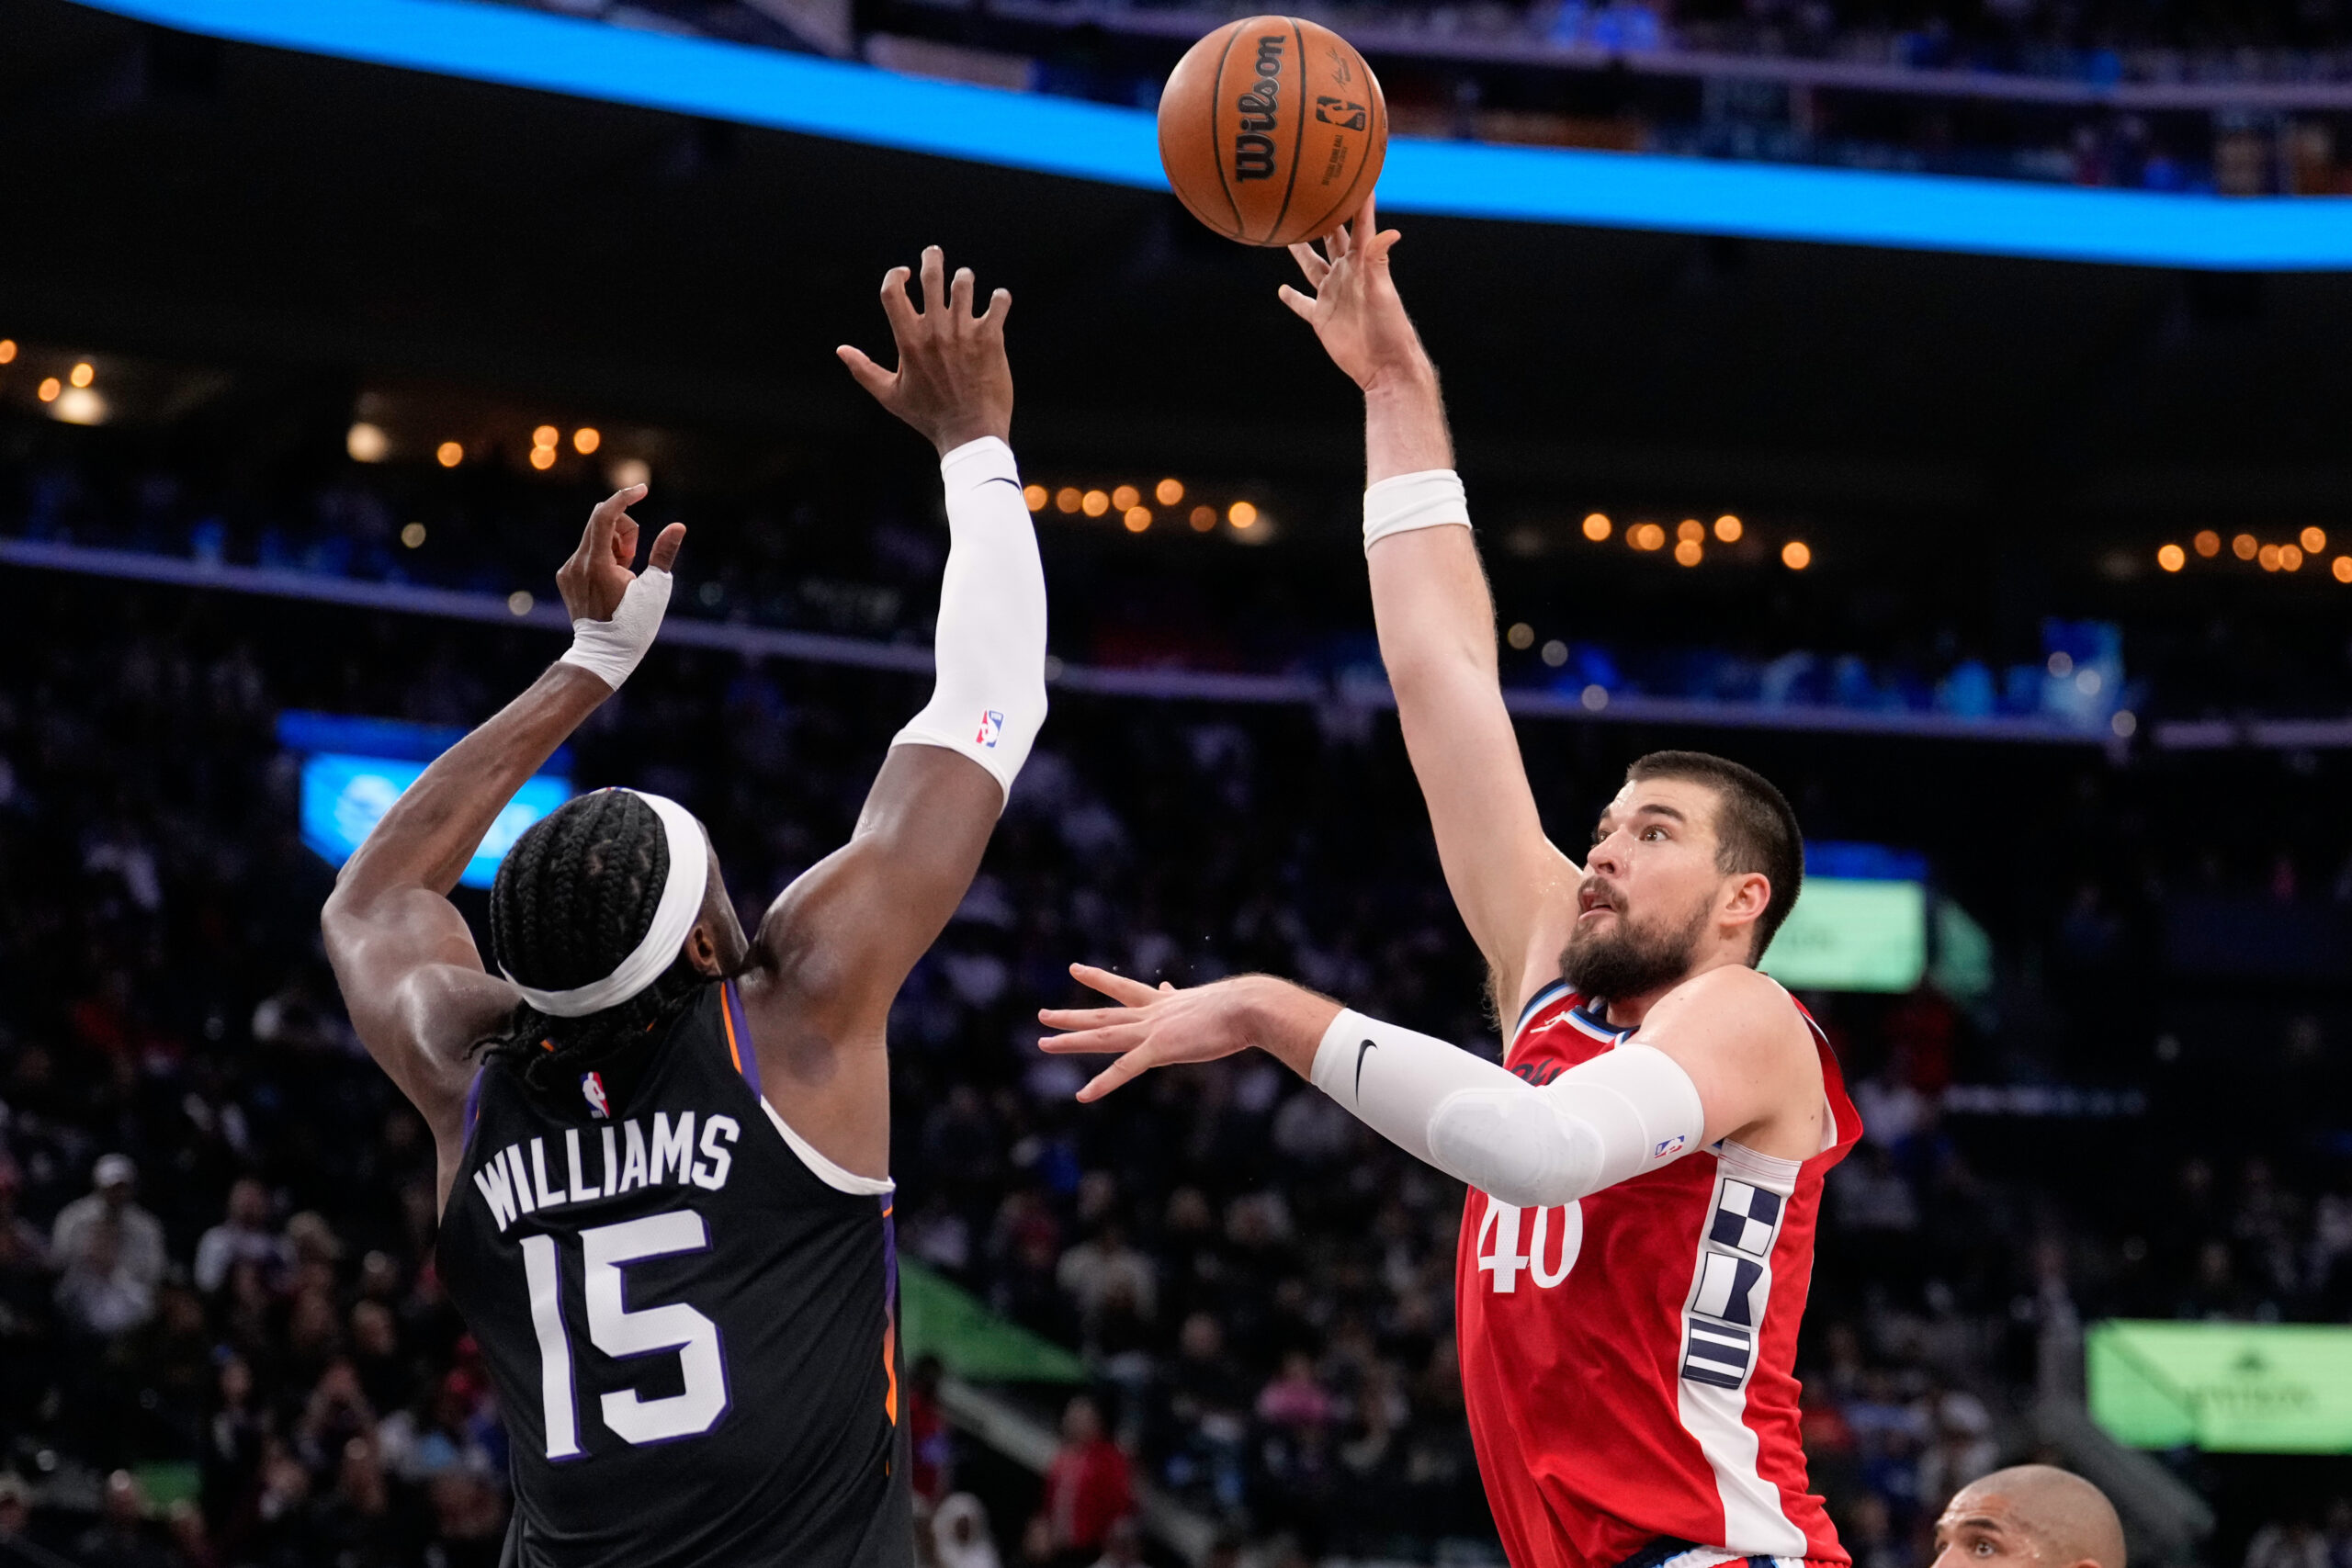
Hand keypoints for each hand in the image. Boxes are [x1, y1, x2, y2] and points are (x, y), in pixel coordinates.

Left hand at [555, 485, 685, 623]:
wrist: (604, 653)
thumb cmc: (634, 624)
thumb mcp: (655, 589)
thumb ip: (664, 554)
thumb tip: (678, 527)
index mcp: (597, 565)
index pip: (605, 515)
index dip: (624, 497)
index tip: (642, 489)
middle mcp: (576, 563)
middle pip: (602, 522)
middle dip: (626, 530)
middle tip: (635, 558)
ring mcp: (568, 570)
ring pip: (595, 536)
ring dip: (616, 546)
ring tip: (625, 575)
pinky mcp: (565, 576)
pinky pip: (587, 551)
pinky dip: (604, 557)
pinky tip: (611, 582)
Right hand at [838, 246, 1013, 454]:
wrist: (969, 434)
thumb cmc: (928, 416)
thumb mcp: (890, 395)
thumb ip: (864, 370)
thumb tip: (840, 350)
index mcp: (908, 340)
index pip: (892, 291)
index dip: (896, 275)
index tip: (905, 273)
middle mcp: (935, 331)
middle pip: (931, 277)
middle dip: (932, 258)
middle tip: (934, 253)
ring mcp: (964, 332)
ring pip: (964, 284)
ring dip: (964, 278)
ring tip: (964, 281)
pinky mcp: (990, 339)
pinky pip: (998, 303)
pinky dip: (1000, 298)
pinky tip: (998, 300)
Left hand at [1037, 966, 1338, 1100]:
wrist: (1250, 1006)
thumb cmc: (1242, 1007)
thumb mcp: (1212, 1003)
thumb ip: (1194, 1003)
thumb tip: (1183, 991)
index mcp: (1164, 1004)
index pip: (1125, 990)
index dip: (1099, 980)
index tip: (1077, 970)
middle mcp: (1151, 1015)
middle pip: (1101, 1015)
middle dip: (1071, 1016)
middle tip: (1042, 1014)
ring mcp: (1152, 1032)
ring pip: (1102, 1037)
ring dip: (1071, 1041)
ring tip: (1043, 1042)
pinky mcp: (1159, 1050)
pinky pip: (1124, 1070)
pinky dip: (1103, 1084)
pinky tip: (1083, 1096)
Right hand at [1279, 193, 1432, 394]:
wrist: (1384, 366)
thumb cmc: (1390, 329)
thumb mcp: (1384, 291)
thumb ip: (1379, 261)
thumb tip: (1391, 232)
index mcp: (1361, 264)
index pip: (1360, 225)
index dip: (1358, 201)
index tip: (1353, 174)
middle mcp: (1345, 274)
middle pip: (1330, 239)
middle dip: (1321, 216)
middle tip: (1309, 192)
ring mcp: (1332, 295)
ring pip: (1312, 266)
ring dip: (1301, 250)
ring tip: (1289, 232)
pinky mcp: (1321, 318)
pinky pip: (1303, 303)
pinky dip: (1292, 297)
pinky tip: (1282, 289)